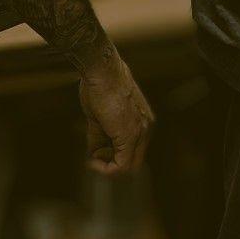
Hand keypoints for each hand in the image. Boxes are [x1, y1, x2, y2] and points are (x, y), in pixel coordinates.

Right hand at [77, 56, 153, 175]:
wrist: (102, 70)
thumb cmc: (99, 85)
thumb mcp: (100, 116)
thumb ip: (101, 136)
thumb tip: (94, 153)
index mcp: (143, 121)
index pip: (134, 151)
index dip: (114, 158)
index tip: (96, 154)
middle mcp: (146, 128)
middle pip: (133, 162)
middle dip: (111, 164)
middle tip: (93, 157)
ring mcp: (140, 132)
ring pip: (128, 166)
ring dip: (107, 166)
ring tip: (93, 156)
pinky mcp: (129, 135)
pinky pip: (121, 165)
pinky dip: (106, 168)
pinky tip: (92, 161)